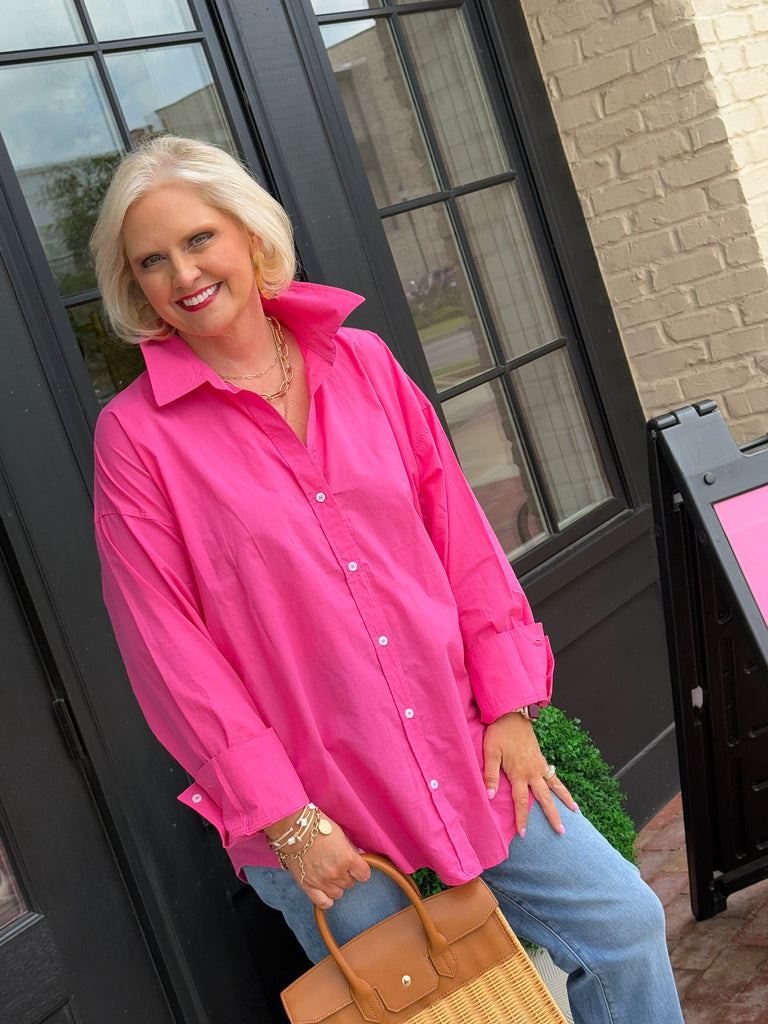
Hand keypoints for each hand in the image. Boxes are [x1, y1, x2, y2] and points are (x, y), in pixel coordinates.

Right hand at [268, 813, 370, 908]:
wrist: (293, 829)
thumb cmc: (317, 827)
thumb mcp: (340, 833)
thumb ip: (351, 848)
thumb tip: (360, 857)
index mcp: (347, 858)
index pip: (363, 874)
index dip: (361, 869)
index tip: (357, 867)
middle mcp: (336, 873)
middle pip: (350, 883)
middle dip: (347, 874)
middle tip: (339, 865)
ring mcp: (322, 882)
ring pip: (338, 893)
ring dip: (336, 885)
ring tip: (330, 874)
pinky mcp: (308, 886)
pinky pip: (323, 902)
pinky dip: (327, 899)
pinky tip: (325, 890)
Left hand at [482, 712, 576, 835]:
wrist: (512, 713)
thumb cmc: (499, 732)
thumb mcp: (490, 752)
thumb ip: (491, 774)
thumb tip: (490, 796)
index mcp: (519, 773)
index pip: (521, 801)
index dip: (522, 818)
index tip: (524, 834)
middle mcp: (532, 771)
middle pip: (545, 798)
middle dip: (553, 815)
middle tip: (561, 831)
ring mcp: (539, 764)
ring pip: (555, 786)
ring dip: (564, 800)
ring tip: (575, 812)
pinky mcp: (541, 758)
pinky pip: (553, 775)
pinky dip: (560, 785)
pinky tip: (564, 792)